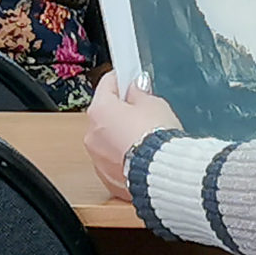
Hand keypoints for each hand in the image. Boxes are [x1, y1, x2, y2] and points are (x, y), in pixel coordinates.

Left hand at [85, 70, 181, 200]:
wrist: (163, 173)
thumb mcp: (154, 104)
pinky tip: (142, 155)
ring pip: (108, 139)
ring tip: (146, 136)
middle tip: (144, 108)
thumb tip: (136, 89)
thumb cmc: (156, 137)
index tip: (130, 77)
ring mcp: (98, 159)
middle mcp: (92, 135)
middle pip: (105, 113)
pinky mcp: (108, 178)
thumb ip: (140, 93)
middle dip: (121, 110)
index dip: (122, 78)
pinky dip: (125, 157)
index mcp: (100, 110)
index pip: (107, 84)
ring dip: (121, 135)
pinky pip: (114, 161)